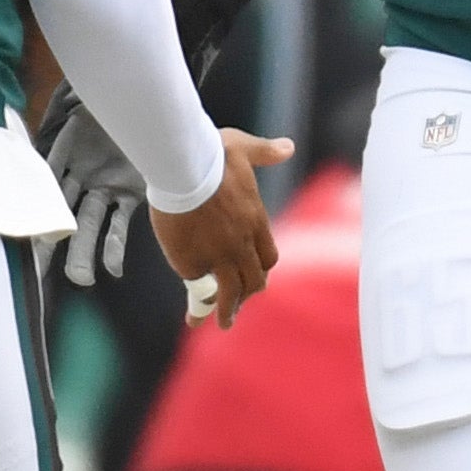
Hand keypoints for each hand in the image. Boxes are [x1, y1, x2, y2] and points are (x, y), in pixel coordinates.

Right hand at [39, 85, 146, 288]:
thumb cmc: (115, 99)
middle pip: (61, 212)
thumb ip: (74, 100)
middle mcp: (79, 175)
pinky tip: (113, 269)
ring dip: (84, 251)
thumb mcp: (90, 97)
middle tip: (42, 273)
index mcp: (65, 151)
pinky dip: (116, 246)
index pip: (45, 184)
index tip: (24, 233)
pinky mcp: (129, 195)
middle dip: (52, 242)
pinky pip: (120, 224)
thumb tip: (67, 97)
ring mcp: (103, 186)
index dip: (36, 207)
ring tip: (81, 279)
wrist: (152, 101)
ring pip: (88, 224)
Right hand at [148, 130, 291, 325]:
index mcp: (255, 221)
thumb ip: (264, 151)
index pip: (267, 255)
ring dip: (228, 311)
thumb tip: (287, 147)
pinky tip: (191, 308)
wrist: (182, 166)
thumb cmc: (211, 154)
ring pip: (230, 293)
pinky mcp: (192, 263)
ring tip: (224, 323)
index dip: (260, 268)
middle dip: (247, 293)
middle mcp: (242, 244)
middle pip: (254, 279)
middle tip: (238, 303)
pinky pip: (195, 284)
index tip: (253, 276)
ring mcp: (218, 256)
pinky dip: (194, 294)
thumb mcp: (242, 147)